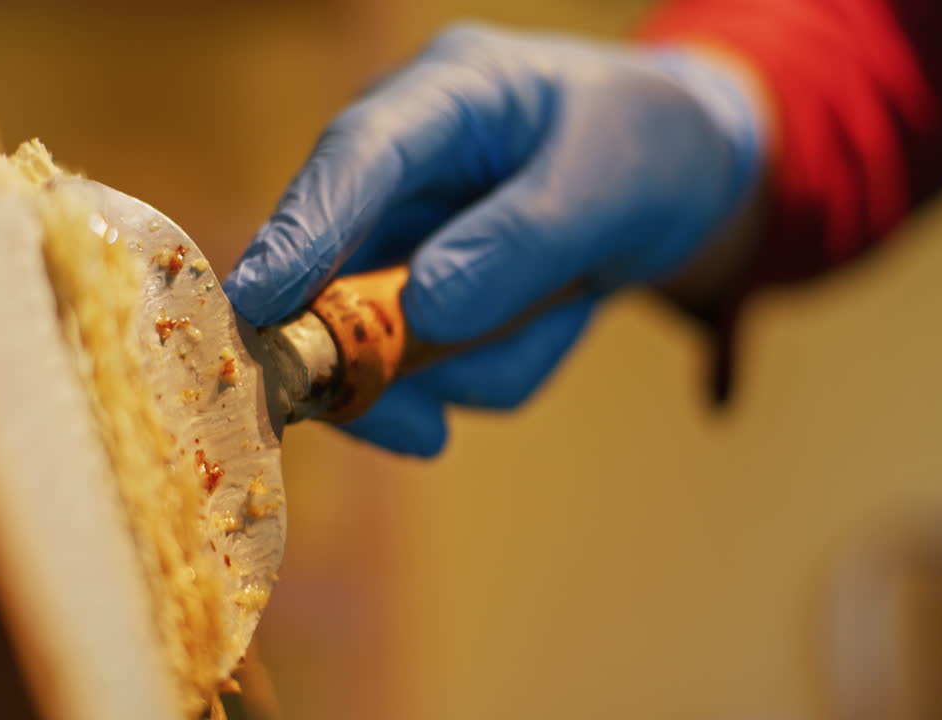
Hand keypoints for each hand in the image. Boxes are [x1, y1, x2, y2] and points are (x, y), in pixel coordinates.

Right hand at [225, 23, 765, 455]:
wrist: (682, 173)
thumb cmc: (647, 145)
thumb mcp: (609, 184)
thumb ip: (522, 242)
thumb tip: (424, 309)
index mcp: (447, 95)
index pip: (355, 156)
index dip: (301, 231)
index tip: (259, 306)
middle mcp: (404, 166)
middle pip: (337, 268)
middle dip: (382, 350)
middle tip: (425, 426)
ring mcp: (406, 234)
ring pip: (395, 340)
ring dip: (480, 360)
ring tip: (570, 305)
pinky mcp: (421, 294)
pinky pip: (439, 366)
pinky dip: (497, 366)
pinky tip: (550, 322)